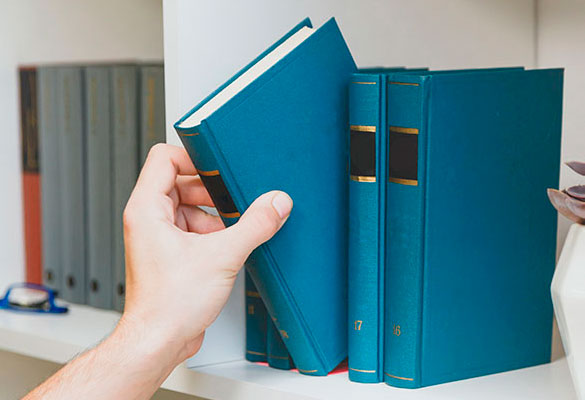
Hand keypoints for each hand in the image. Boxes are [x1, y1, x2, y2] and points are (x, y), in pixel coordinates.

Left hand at [120, 144, 292, 364]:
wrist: (159, 341)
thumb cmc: (168, 305)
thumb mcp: (222, 256)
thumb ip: (254, 225)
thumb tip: (275, 204)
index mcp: (146, 209)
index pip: (164, 158)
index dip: (193, 158)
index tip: (218, 167)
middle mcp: (147, 220)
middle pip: (180, 182)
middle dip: (211, 192)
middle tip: (234, 199)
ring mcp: (157, 237)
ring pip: (188, 207)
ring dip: (214, 215)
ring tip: (234, 228)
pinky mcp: (169, 255)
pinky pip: (192, 229)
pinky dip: (211, 233)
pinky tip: (228, 247)